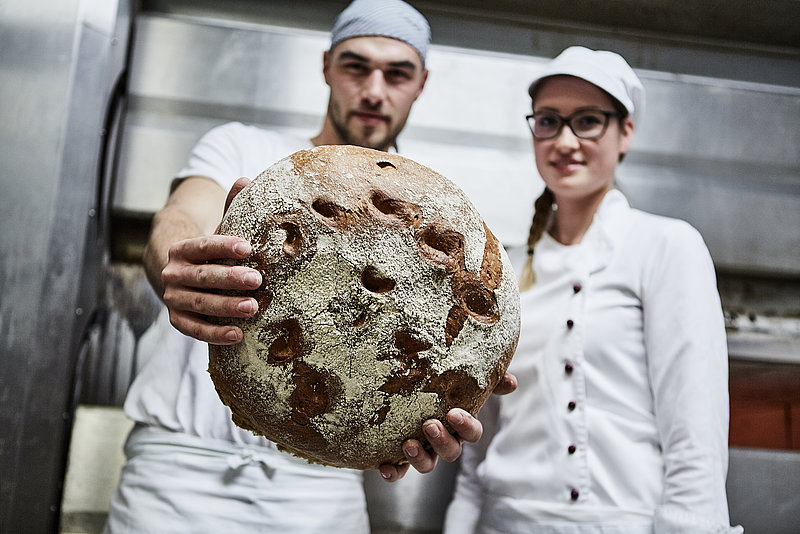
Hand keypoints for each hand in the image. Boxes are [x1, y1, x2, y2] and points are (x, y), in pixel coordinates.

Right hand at [160, 177, 260, 344]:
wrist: (179, 275)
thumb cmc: (209, 252)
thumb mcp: (219, 229)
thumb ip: (231, 207)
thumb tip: (245, 179)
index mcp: (181, 248)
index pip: (202, 245)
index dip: (223, 246)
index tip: (247, 248)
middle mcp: (173, 273)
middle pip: (202, 276)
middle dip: (230, 279)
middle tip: (257, 280)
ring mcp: (173, 298)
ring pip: (199, 303)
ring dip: (225, 307)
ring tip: (252, 308)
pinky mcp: (177, 319)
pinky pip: (194, 329)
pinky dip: (214, 333)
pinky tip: (237, 334)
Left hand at [377, 371, 516, 481]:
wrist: (397, 387)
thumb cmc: (436, 382)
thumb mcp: (460, 376)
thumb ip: (486, 378)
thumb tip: (511, 382)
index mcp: (459, 423)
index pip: (472, 432)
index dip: (466, 426)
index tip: (454, 413)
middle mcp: (443, 440)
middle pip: (451, 451)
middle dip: (442, 441)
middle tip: (429, 425)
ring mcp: (422, 450)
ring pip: (428, 465)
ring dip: (419, 458)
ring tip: (407, 444)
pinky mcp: (398, 456)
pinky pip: (398, 471)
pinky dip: (393, 472)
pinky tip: (385, 466)